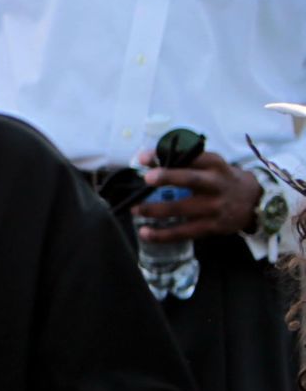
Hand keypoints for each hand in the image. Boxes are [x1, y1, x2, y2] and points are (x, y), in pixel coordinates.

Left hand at [132, 148, 260, 240]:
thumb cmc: (221, 179)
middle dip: (169, 177)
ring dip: (156, 210)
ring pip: (183, 209)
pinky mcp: (212, 227)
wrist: (254, 202)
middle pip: (192, 180)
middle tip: (147, 178)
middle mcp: (216, 185)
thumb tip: (145, 158)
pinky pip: (184, 232)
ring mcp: (214, 207)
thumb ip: (182, 161)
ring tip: (136, 209)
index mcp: (215, 165)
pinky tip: (146, 233)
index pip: (191, 157)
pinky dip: (163, 235)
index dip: (168, 155)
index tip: (143, 157)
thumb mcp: (209, 165)